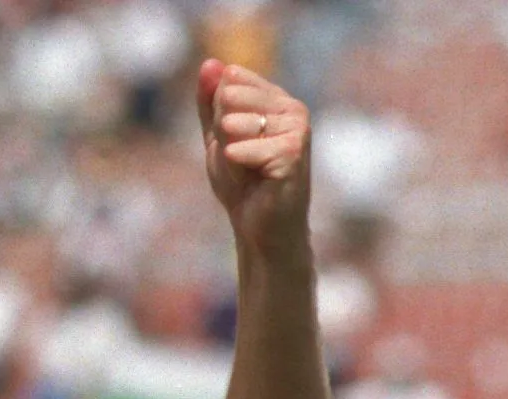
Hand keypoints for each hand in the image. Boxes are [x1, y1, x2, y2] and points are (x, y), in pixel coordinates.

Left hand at [197, 60, 310, 258]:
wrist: (259, 227)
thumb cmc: (242, 184)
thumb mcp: (218, 139)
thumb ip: (210, 103)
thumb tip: (211, 63)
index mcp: (276, 100)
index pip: (230, 83)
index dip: (217, 117)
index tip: (230, 141)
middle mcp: (292, 108)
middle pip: (229, 100)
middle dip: (221, 135)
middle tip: (238, 160)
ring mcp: (297, 128)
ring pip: (235, 123)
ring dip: (229, 153)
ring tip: (245, 170)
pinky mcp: (294, 152)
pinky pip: (245, 147)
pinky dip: (237, 164)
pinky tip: (250, 176)